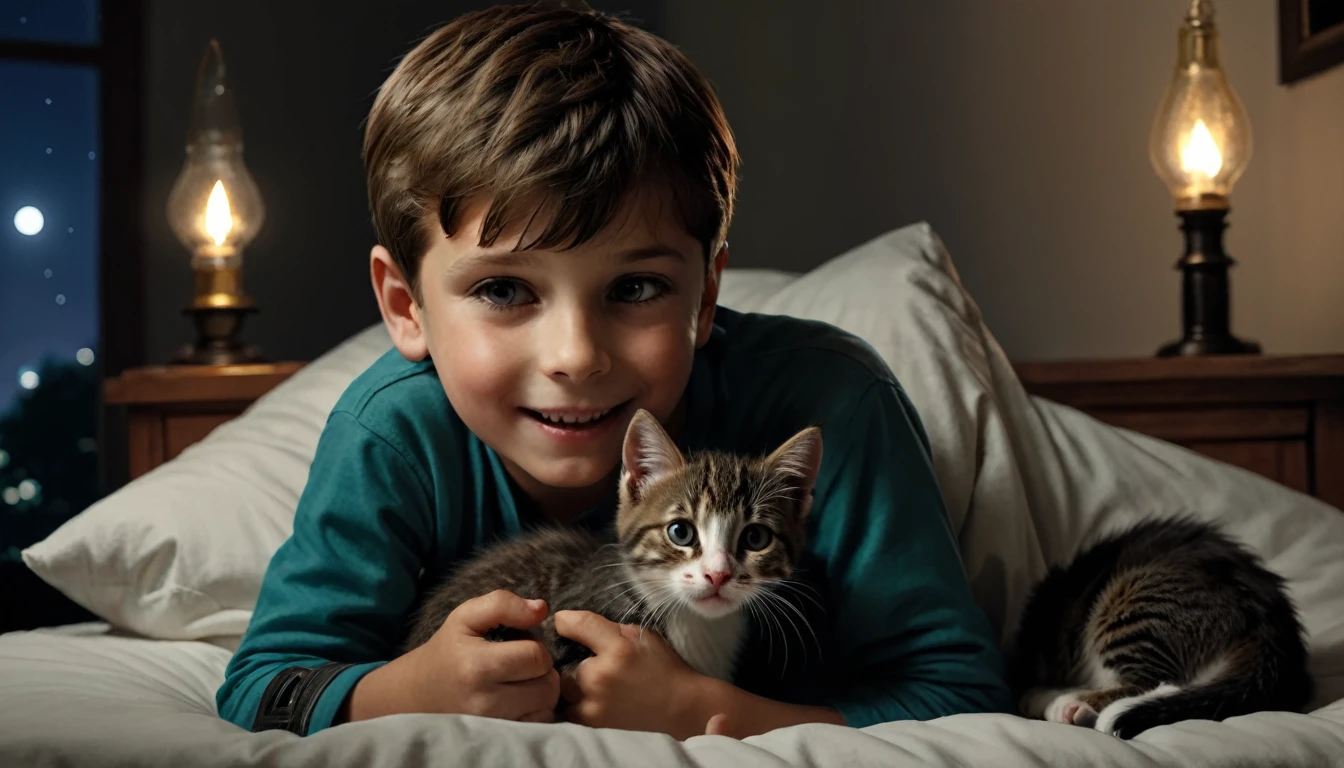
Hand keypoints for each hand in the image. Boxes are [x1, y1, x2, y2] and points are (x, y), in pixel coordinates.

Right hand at [345, 590, 559, 722]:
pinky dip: (535, 710)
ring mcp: (493, 725)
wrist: (418, 694)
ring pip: (546, 706)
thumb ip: (503, 603)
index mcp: (477, 667)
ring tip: (518, 680)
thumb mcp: (466, 616)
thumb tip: (541, 608)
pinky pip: (538, 724)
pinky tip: (518, 699)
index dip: (534, 645)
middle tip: (519, 663)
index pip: (537, 656)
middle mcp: (485, 702)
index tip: (517, 644)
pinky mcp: (498, 738)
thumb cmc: (448, 650)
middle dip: (541, 669)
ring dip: (540, 690)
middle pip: (547, 685)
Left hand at [553, 610, 717, 738]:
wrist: (679, 707)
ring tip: (590, 679)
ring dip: (572, 681)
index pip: (575, 624)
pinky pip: (568, 707)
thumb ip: (606, 627)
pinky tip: (592, 696)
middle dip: (571, 658)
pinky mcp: (591, 723)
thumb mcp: (640, 634)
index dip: (564, 621)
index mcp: (617, 649)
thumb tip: (571, 622)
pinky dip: (575, 701)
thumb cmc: (662, 666)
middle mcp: (600, 677)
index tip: (563, 623)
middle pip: (562, 660)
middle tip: (585, 659)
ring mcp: (593, 704)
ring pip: (562, 686)